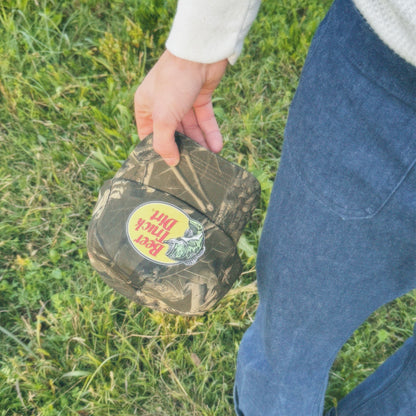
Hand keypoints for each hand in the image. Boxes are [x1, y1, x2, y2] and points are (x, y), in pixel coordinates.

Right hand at [134, 50, 227, 165]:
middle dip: (184, 149)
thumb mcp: (163, 117)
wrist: (200, 53)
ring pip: (192, 128)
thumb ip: (164, 143)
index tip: (170, 167)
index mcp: (146, 107)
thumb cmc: (174, 81)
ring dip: (200, 143)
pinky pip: (205, 120)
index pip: (149, 136)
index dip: (159, 151)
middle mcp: (163, 105)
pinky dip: (211, 133)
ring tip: (209, 159)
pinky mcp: (200, 97)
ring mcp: (182, 101)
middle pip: (173, 134)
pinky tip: (217, 147)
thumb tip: (171, 162)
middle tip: (194, 165)